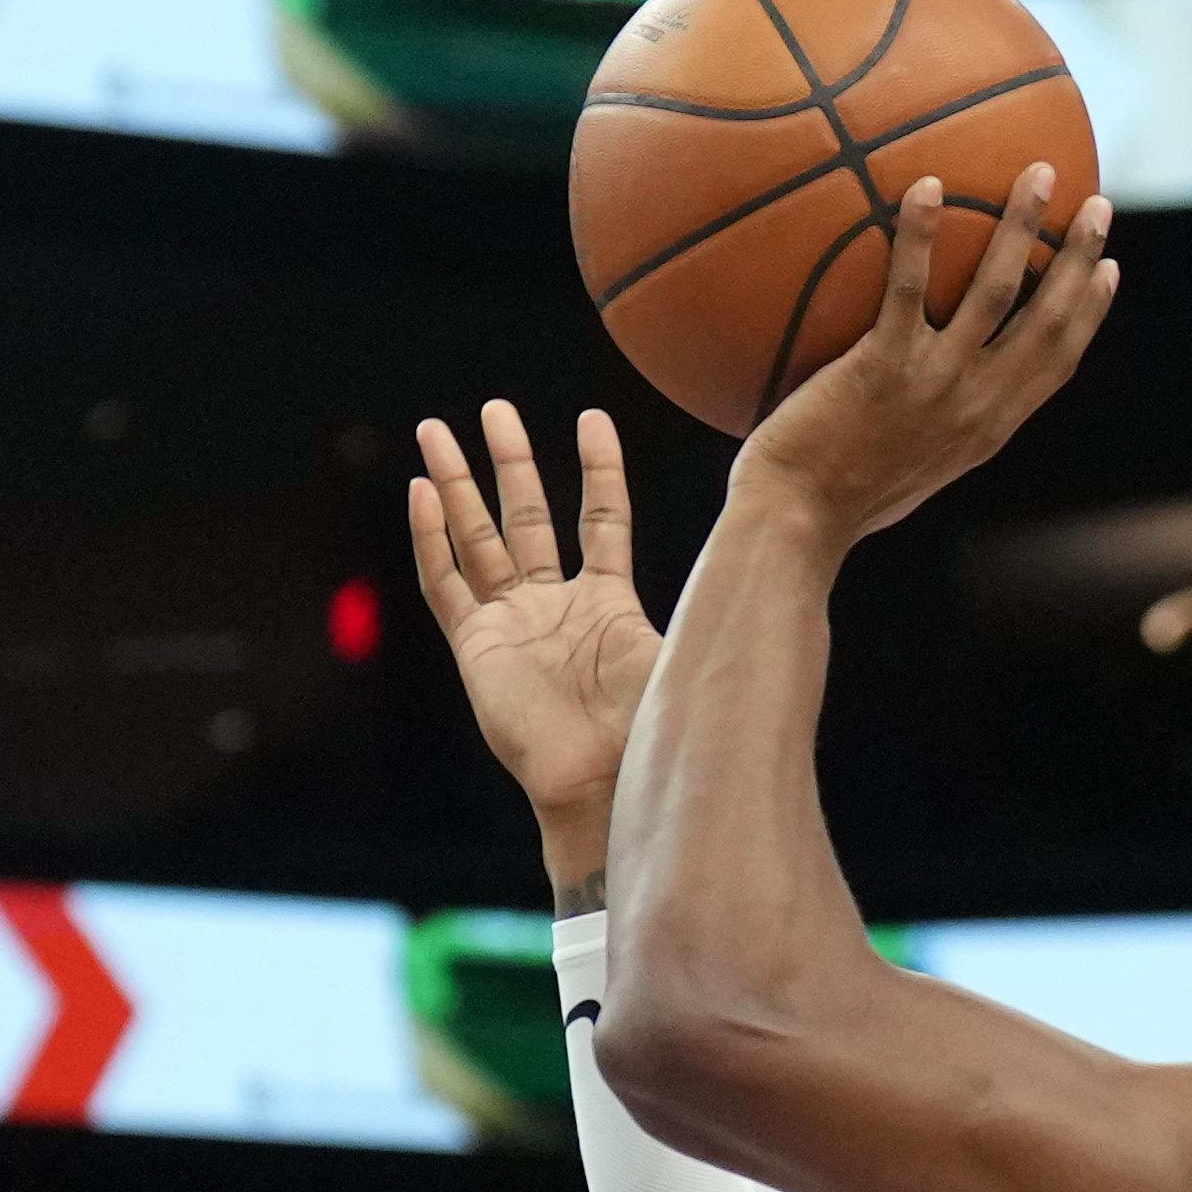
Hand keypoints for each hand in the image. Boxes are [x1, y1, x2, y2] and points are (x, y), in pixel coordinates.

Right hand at [406, 402, 659, 871]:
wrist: (605, 782)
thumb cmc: (650, 725)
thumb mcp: (684, 644)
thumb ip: (706, 597)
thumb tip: (769, 548)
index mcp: (607, 604)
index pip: (600, 519)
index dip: (599, 470)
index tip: (592, 418)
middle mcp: (554, 609)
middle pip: (526, 517)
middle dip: (509, 462)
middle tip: (493, 409)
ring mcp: (511, 627)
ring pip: (477, 540)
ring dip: (457, 485)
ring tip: (435, 430)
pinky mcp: (477, 651)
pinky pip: (447, 585)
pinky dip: (432, 539)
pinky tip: (422, 492)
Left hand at [733, 165, 1119, 550]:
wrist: (796, 524)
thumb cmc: (831, 501)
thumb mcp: (904, 468)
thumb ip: (927, 424)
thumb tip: (917, 388)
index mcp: (987, 429)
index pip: (1056, 362)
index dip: (1089, 313)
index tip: (1109, 269)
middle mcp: (975, 404)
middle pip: (1048, 319)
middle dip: (1080, 257)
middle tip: (1096, 202)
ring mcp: (934, 384)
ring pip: (998, 291)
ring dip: (1025, 228)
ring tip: (1038, 173)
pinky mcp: (883, 368)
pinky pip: (908, 287)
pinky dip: (921, 234)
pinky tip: (927, 185)